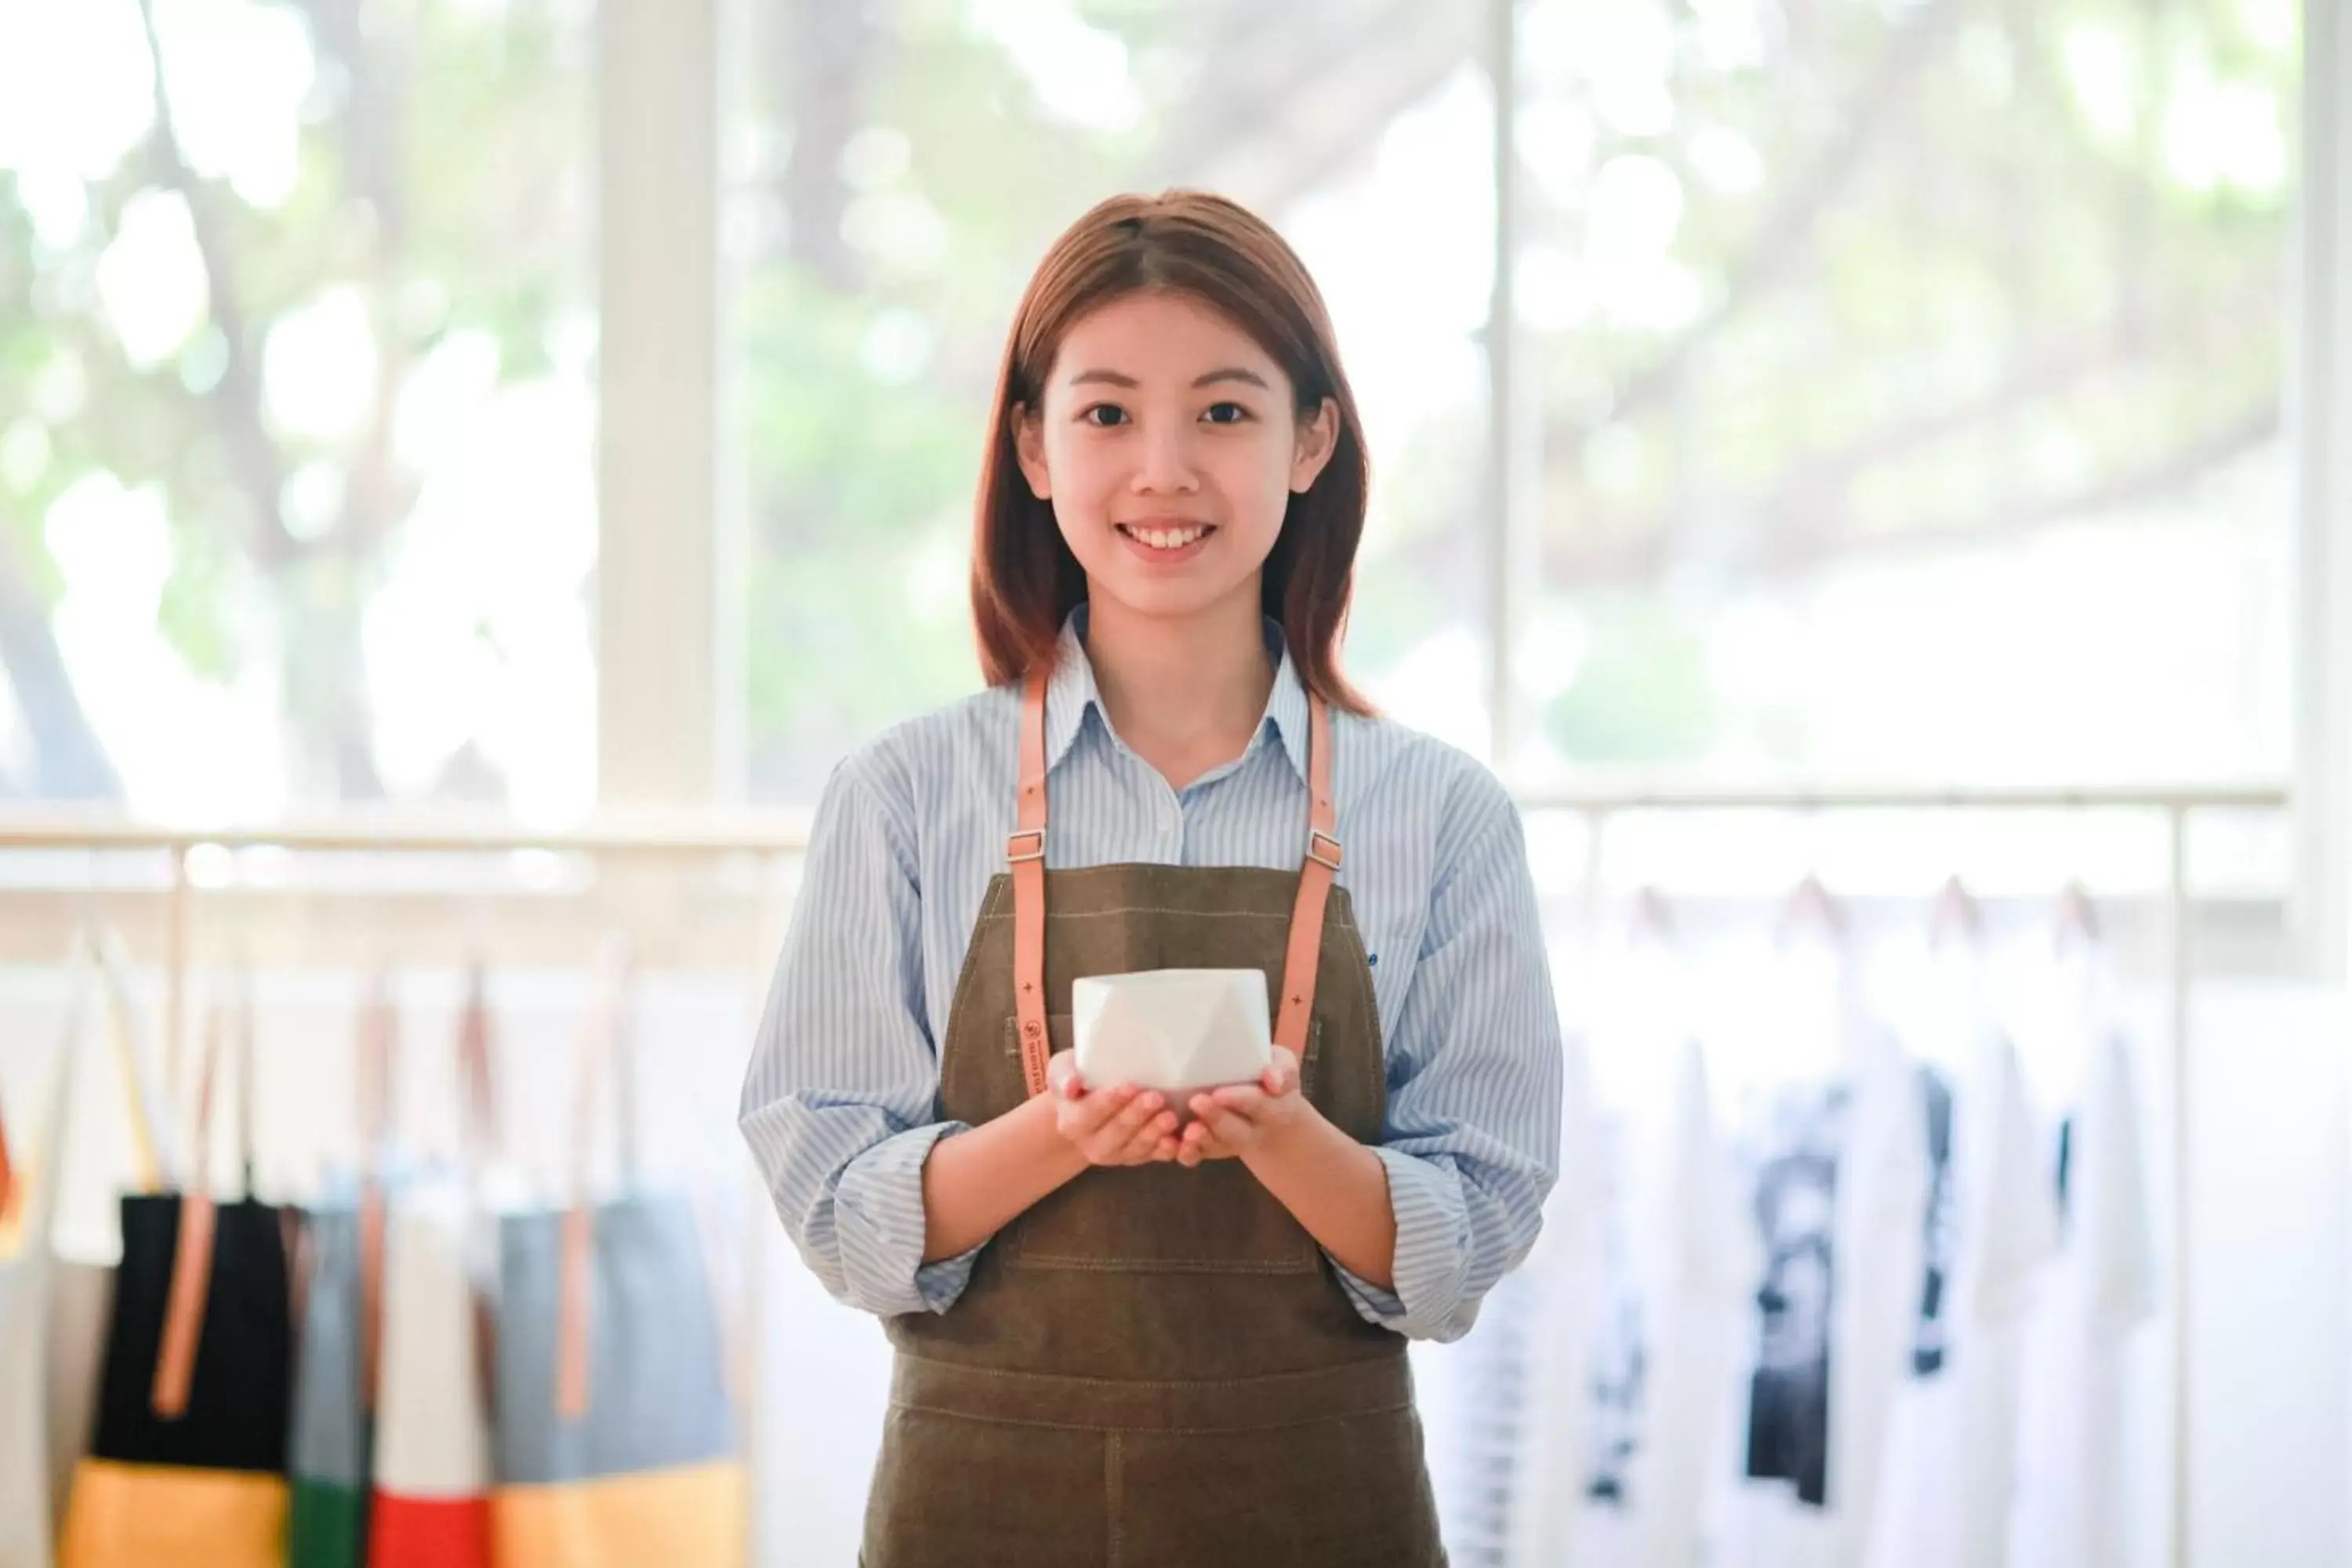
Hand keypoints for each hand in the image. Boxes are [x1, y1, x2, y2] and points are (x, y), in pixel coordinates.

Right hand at [1045, 1051, 1178, 1166]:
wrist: (1087, 1104)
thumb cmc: (1078, 1079)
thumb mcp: (1062, 1070)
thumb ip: (1064, 1075)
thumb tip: (1072, 1084)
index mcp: (1071, 1123)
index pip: (1090, 1113)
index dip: (1110, 1101)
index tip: (1129, 1086)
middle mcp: (1091, 1145)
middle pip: (1116, 1133)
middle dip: (1136, 1116)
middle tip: (1156, 1098)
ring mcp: (1116, 1154)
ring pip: (1135, 1148)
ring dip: (1153, 1133)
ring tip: (1170, 1117)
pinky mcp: (1136, 1157)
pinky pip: (1151, 1157)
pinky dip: (1164, 1150)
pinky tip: (1176, 1141)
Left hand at [1175, 1046, 1306, 1167]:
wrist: (1267, 1111)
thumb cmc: (1269, 1079)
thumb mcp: (1284, 1066)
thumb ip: (1282, 1070)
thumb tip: (1273, 1081)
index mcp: (1272, 1109)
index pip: (1257, 1103)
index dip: (1239, 1100)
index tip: (1220, 1093)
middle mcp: (1250, 1132)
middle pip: (1234, 1131)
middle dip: (1215, 1119)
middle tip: (1196, 1102)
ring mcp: (1227, 1143)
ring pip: (1213, 1146)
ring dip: (1198, 1141)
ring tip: (1186, 1131)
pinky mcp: (1207, 1148)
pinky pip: (1195, 1156)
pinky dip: (1184, 1152)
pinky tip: (1168, 1142)